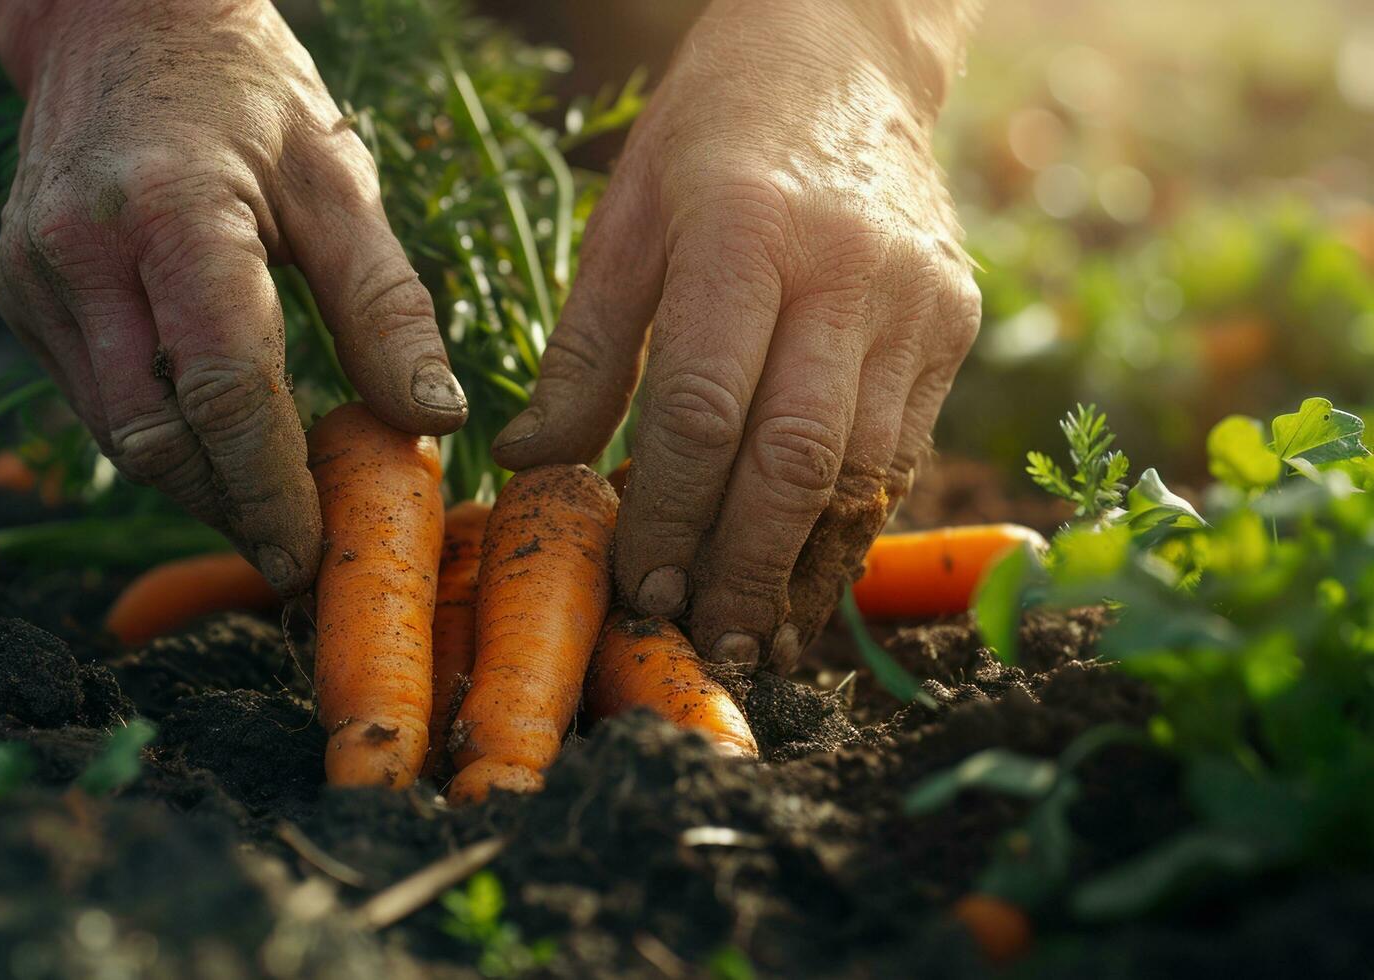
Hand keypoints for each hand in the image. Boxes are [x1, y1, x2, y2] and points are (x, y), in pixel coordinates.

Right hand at [0, 0, 466, 594]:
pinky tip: (217, 449)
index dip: (271, 490)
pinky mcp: (19, 294)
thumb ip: (385, 304)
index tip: (315, 556)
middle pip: (155, 435)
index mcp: (170, 215)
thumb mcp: (336, 180)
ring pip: (116, 435)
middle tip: (301, 551)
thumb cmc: (246, 95)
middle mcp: (80, 251)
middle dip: (232, 508)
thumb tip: (435, 421)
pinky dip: (159, 440)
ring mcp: (34, 275)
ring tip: (271, 509)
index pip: (222, 390)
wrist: (119, 23)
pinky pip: (93, 400)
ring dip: (195, 487)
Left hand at [493, 0, 981, 669]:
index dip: (669, 517)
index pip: (704, 412)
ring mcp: (917, 302)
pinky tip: (813, 578)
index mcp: (747, 233)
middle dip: (746, 570)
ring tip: (763, 640)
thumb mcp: (626, 220)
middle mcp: (849, 272)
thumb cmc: (712, 133)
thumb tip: (531, 467)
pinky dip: (855, 525)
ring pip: (864, 471)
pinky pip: (902, 450)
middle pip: (797, 460)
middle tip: (707, 644)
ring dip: (809, 569)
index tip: (639, 589)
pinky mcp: (955, 324)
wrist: (848, 52)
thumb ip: (584, 350)